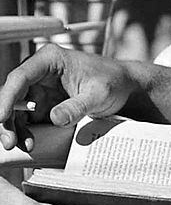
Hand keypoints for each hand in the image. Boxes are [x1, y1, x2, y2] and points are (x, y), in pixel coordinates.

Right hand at [0, 45, 139, 150]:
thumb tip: (55, 118)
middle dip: (7, 119)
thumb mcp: (99, 94)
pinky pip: (27, 118)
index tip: (1, 117)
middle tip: (10, 141)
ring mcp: (39, 88)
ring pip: (16, 109)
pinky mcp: (43, 103)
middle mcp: (39, 72)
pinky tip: (30, 143)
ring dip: (14, 128)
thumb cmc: (113, 81)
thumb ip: (77, 106)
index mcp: (50, 59)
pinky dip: (25, 131)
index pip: (20, 77)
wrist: (124, 87)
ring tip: (21, 145)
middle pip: (12, 95)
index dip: (7, 98)